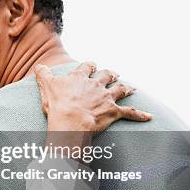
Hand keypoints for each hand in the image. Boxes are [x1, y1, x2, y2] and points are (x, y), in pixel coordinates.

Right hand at [33, 61, 151, 132]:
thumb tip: (40, 66)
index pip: (86, 67)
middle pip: (106, 75)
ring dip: (126, 88)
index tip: (91, 66)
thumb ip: (43, 74)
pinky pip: (130, 113)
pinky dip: (140, 115)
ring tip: (131, 88)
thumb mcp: (46, 86)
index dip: (89, 66)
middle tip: (113, 74)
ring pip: (120, 89)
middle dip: (110, 74)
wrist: (70, 122)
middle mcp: (95, 85)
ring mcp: (106, 98)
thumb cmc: (57, 105)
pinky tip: (149, 117)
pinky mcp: (114, 112)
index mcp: (80, 78)